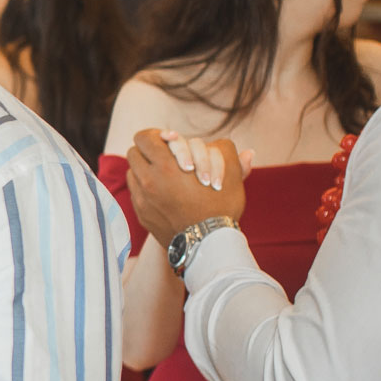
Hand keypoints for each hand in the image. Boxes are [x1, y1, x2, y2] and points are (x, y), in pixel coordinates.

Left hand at [125, 128, 248, 249]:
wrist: (207, 245)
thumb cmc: (221, 208)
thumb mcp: (232, 178)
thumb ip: (232, 158)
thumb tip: (248, 152)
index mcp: (166, 165)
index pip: (144, 138)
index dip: (155, 136)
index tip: (167, 141)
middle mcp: (148, 181)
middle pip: (134, 153)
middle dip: (147, 151)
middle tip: (163, 156)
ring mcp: (142, 199)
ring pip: (132, 172)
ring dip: (144, 169)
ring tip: (161, 173)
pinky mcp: (141, 213)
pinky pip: (135, 192)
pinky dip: (144, 188)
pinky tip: (160, 191)